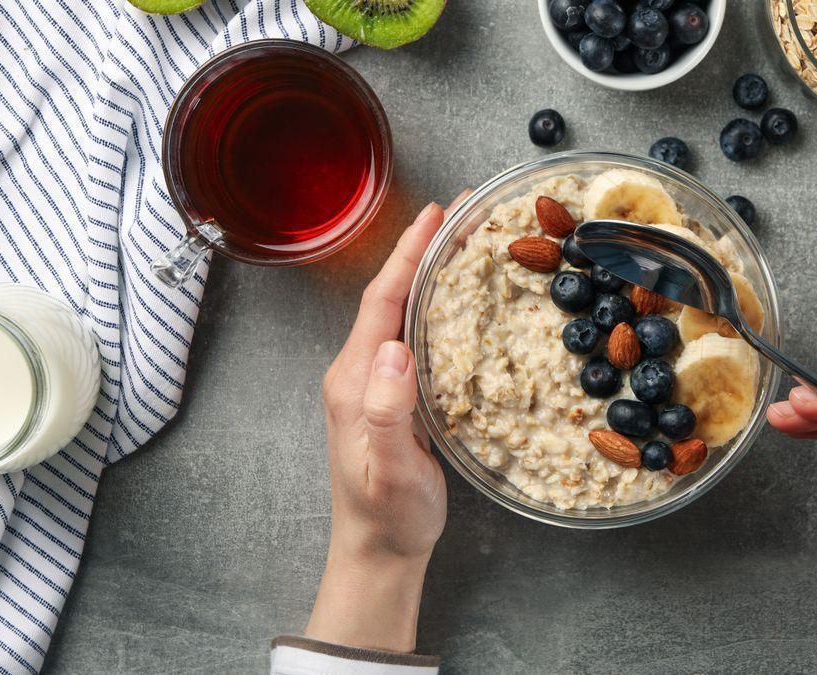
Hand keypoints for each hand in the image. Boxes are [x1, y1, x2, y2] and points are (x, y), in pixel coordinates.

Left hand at [305, 201, 453, 651]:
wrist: (378, 552)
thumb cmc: (388, 517)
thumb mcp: (389, 470)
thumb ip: (387, 411)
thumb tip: (393, 349)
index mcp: (354, 379)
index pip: (381, 302)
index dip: (407, 256)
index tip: (434, 216)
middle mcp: (358, 372)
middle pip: (390, 295)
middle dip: (421, 249)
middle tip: (460, 212)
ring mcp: (373, 382)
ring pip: (401, 311)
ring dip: (428, 272)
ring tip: (463, 241)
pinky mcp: (391, 394)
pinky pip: (412, 333)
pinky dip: (434, 304)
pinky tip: (457, 299)